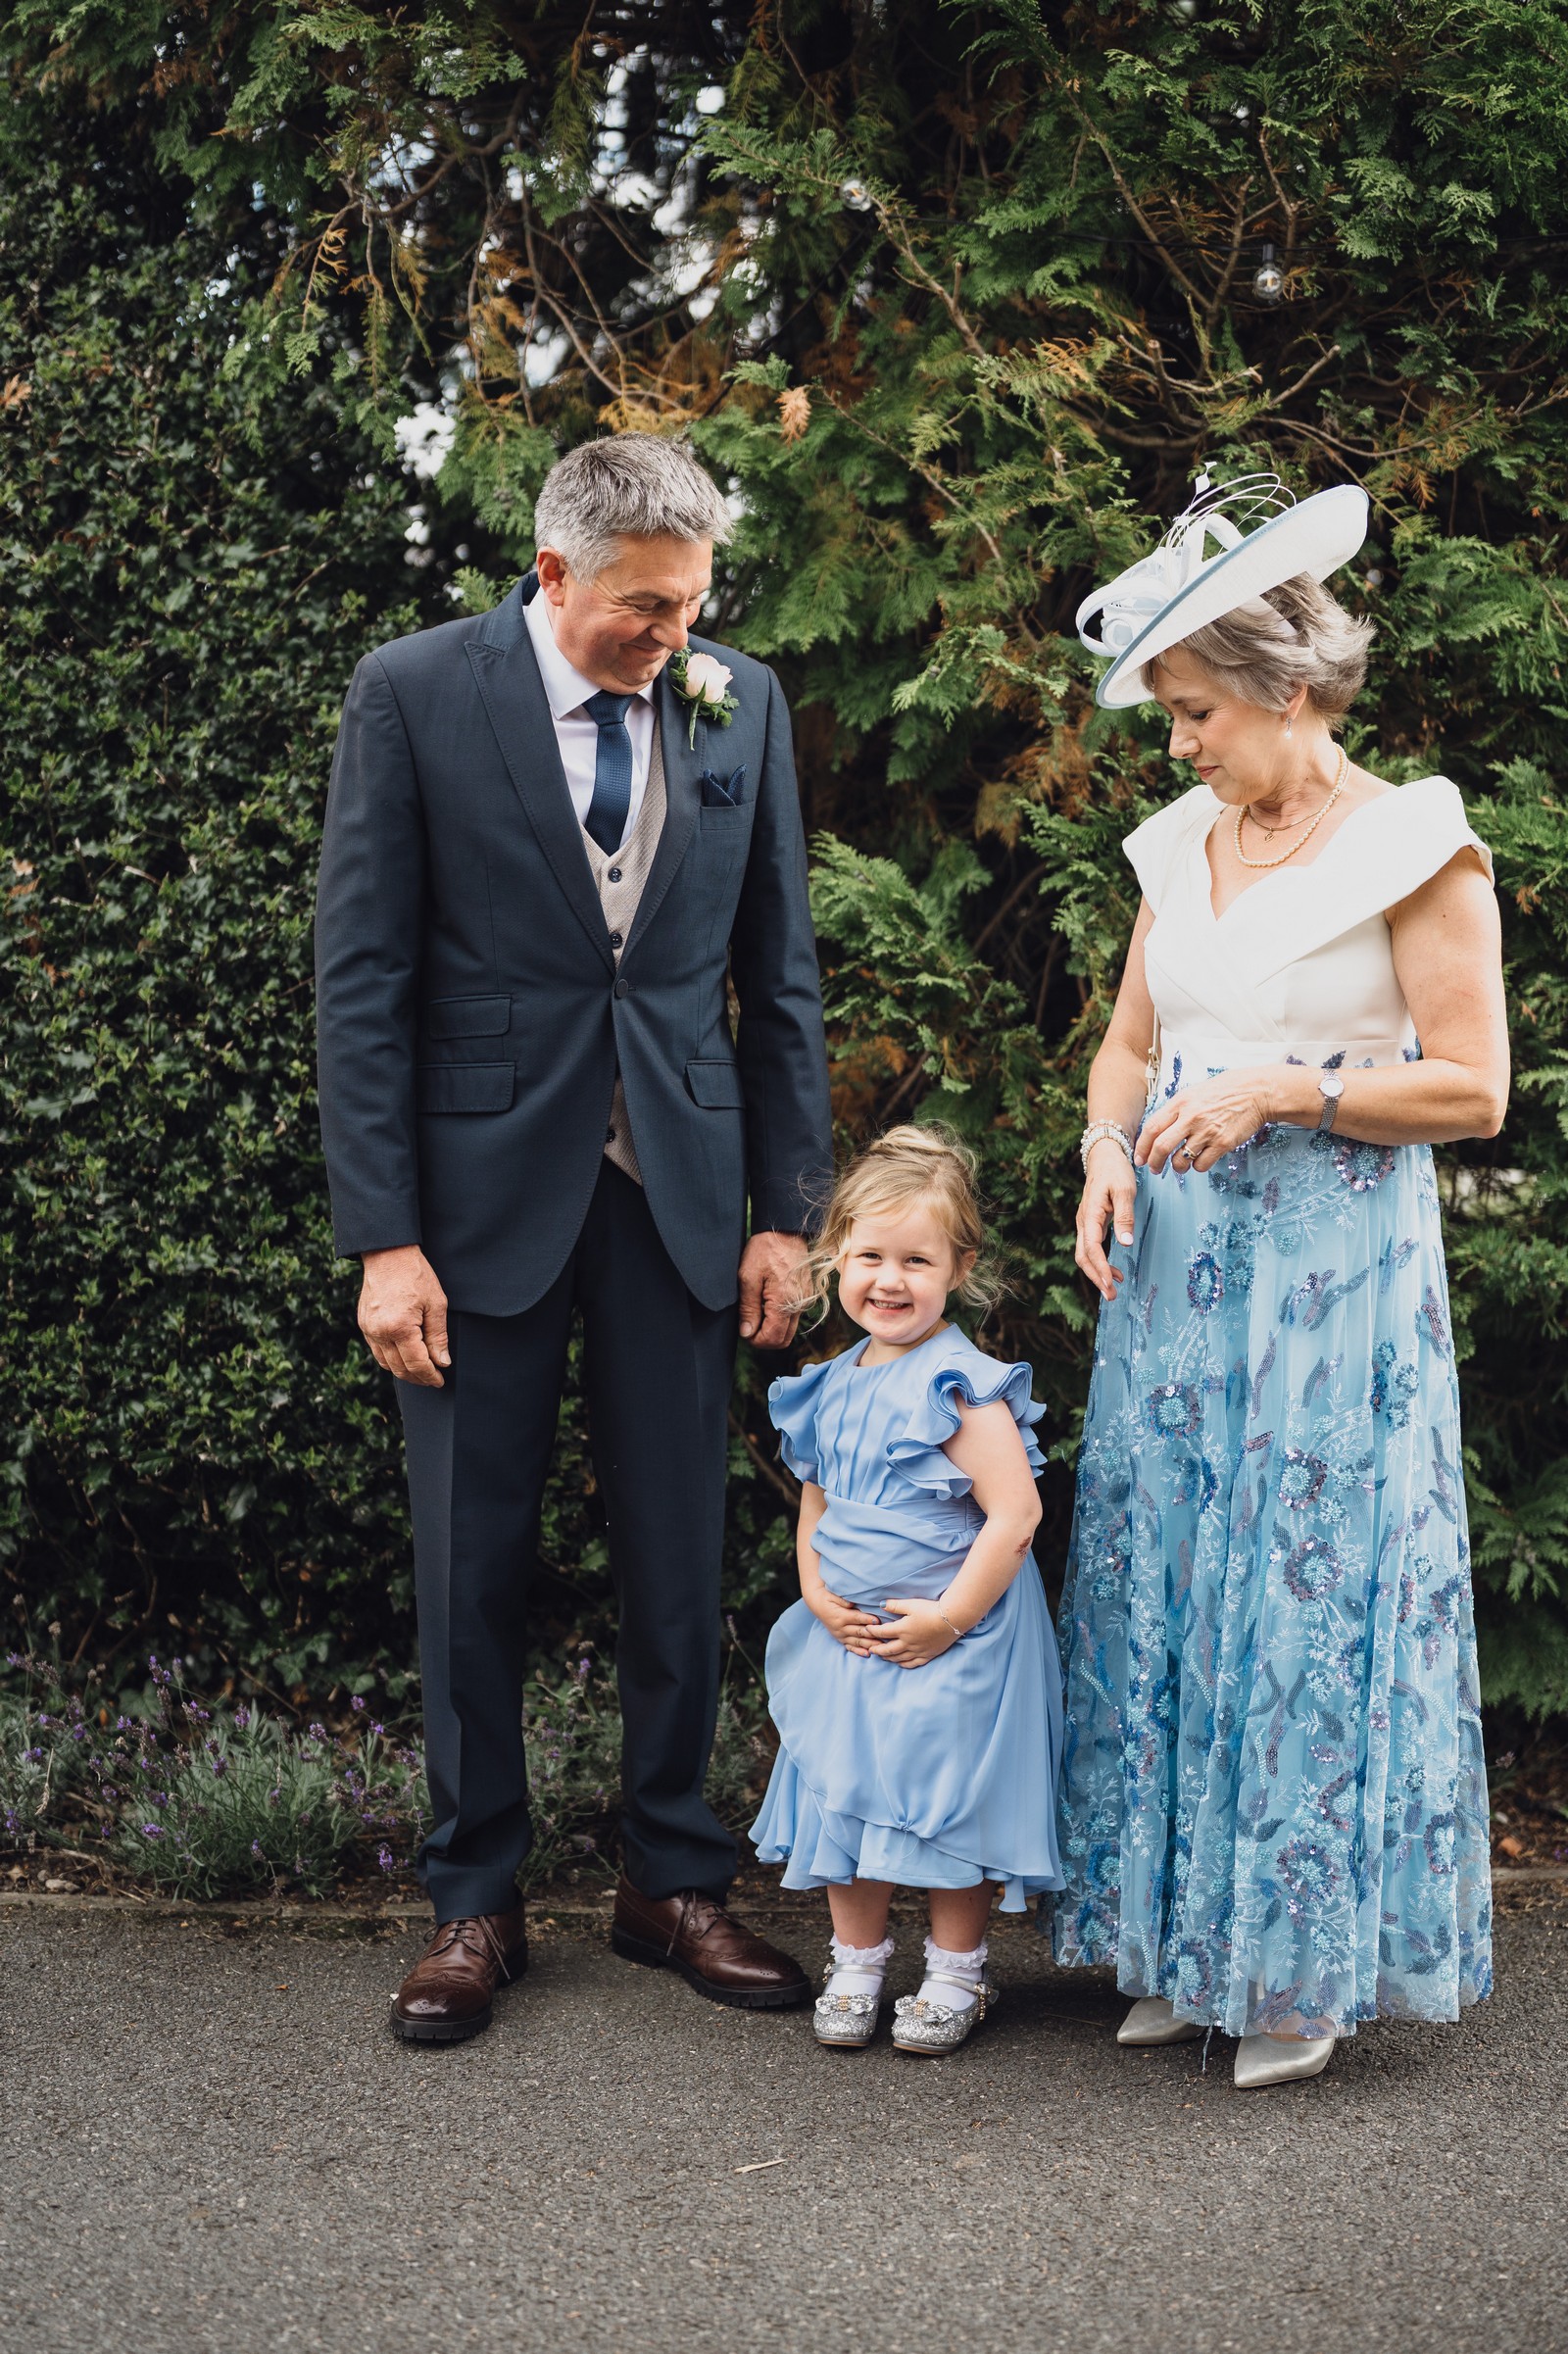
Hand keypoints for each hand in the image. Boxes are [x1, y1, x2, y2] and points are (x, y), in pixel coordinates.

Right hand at [358, 1245, 450, 1386]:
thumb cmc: (416, 1275)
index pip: (416, 1364)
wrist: (388, 1254)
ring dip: (404, 1371)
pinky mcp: (364, 1324)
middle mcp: (380, 1332)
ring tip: (421, 1371)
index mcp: (400, 1327)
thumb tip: (442, 1362)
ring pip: (386, 1363)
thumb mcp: (436, 1304)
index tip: (440, 1381)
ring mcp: (368, 1329)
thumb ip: (438, 1337)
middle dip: (418, 1378)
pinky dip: (391, 1359)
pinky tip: (404, 1356)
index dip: (430, 1376)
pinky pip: (377, 1351)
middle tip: (433, 1379)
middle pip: (399, 1368)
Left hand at [738, 1230, 809, 1347]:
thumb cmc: (765, 1249)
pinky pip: (793, 1316)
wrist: (785, 1230)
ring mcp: (805, 1300)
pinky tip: (766, 1303)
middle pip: (784, 1339)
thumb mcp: (748, 1277)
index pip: (773, 1338)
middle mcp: (799, 1305)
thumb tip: (747, 1333)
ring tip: (756, 1312)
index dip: (756, 1341)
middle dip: (764, 1338)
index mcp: (784, 1302)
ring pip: (789, 1329)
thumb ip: (748, 1309)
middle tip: (748, 1325)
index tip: (744, 1331)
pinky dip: (779, 1318)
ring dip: (772, 1329)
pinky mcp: (806, 1295)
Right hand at [803, 1581, 881, 1656]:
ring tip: (880, 1647)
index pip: (856, 1618)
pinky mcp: (840, 1639)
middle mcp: (840, 1628)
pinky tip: (868, 1654)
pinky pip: (850, 1647)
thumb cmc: (828, 1597)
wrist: (816, 1603)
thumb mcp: (833, 1595)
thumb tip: (852, 1603)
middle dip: (872, 1634)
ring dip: (869, 1644)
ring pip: (856, 1641)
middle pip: (859, 1632)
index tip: (878, 1620)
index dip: (867, 1619)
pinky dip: (859, 1651)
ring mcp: (840, 1635)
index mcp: (840, 1616)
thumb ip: (843, 1600)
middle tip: (884, 1635)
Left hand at [862, 1597, 961, 1669]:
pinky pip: (913, 1663)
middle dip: (877, 1649)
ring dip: (888, 1658)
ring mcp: (918, 1651)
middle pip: (888, 1649)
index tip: (867, 1630)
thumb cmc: (931, 1610)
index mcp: (902, 1629)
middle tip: (870, 1649)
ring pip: (899, 1658)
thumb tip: (881, 1605)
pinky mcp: (928, 1654)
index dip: (873, 1631)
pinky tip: (901, 1664)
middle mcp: (908, 1643)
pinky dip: (904, 1664)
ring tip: (882, 1657)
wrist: (952, 1619)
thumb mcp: (911, 1604)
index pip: (882, 1632)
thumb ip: (895, 1605)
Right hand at [1075, 1136, 1137, 1302]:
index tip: (1109, 1284)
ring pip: (1084, 1254)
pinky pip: (1090, 1247)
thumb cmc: (1115, 1171)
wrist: (1104, 1155)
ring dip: (1097, 1272)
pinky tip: (1113, 1271)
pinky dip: (1099, 1262)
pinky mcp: (1091, 1223)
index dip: (1099, 1268)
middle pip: (1082, 1256)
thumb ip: (1125, 1216)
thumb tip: (1124, 1243)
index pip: (1091, 1247)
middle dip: (1095, 1277)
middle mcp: (1083, 1221)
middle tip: (1111, 1295)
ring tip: (1113, 1287)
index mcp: (1090, 1214)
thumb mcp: (1125, 1190)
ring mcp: (1085, 1223)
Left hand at [1138, 1070, 1274, 1176]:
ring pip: (1181, 1160)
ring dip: (1178, 1167)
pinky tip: (1201, 1160)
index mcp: (1180, 1103)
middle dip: (1154, 1163)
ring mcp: (1207, 1131)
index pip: (1151, 1128)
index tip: (1139, 1158)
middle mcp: (1191, 1117)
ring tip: (1181, 1164)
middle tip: (1154, 1169)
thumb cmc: (1223, 1092)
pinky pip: (1201, 1165)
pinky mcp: (1223, 1143)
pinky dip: (1197, 1167)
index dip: (1141, 1146)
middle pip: (1161, 1147)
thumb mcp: (1193, 1093)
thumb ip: (1175, 1111)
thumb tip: (1157, 1131)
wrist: (1255, 1092)